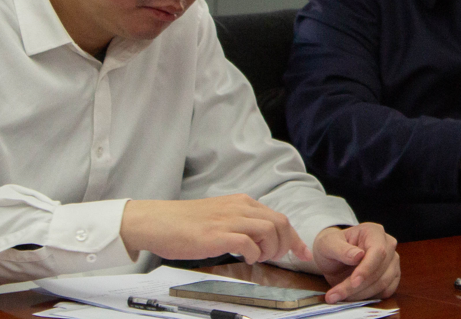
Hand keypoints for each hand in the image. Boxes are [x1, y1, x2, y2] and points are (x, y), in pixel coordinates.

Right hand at [120, 195, 311, 264]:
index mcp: (242, 203)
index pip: (279, 218)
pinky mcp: (217, 234)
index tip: (303, 252)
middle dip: (286, 244)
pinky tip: (246, 258)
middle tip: (276, 259)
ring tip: (259, 258)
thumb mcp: (221, 216)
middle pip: (280, 223)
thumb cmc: (186, 224)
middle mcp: (239, 207)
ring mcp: (228, 220)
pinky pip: (248, 243)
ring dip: (271, 249)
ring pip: (269, 230)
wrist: (157, 221)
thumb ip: (242, 223)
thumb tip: (262, 241)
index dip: (294, 237)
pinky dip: (253, 253)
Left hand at [312, 223, 399, 302]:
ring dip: (360, 294)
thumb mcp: (328, 244)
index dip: (366, 269)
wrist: (334, 257)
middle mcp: (388, 244)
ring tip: (338, 296)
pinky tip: (352, 296)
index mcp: (373, 231)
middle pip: (379, 270)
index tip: (353, 282)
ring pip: (383, 283)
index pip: (377, 251)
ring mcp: (392, 261)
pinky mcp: (392, 276)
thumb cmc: (332, 246)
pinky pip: (386, 291)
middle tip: (334, 295)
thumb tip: (358, 255)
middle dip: (357, 287)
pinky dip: (368, 297)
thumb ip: (341, 249)